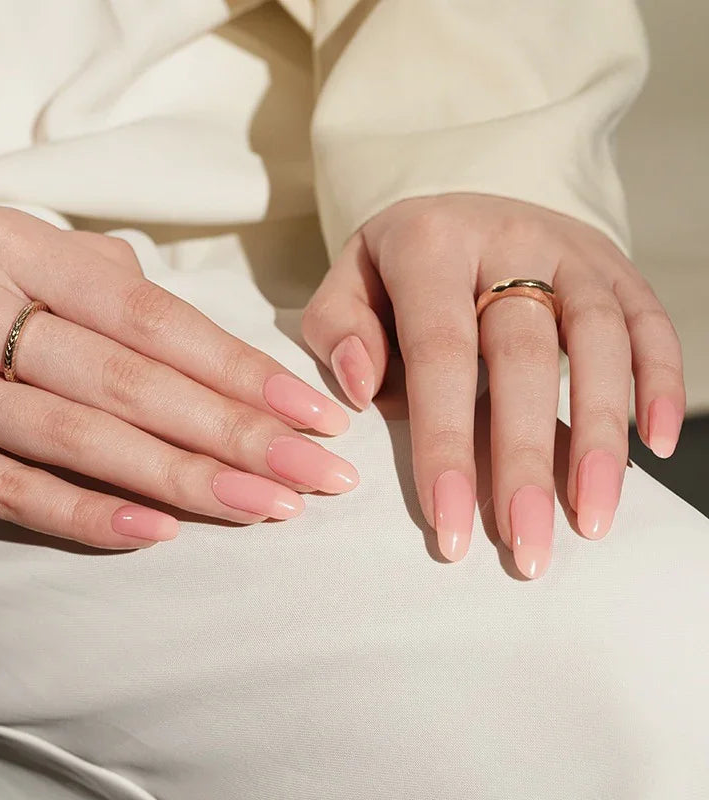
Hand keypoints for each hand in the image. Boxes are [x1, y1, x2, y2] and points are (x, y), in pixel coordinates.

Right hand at [0, 207, 357, 547]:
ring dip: (187, 480)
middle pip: (138, 385)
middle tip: (319, 474)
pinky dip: (84, 515)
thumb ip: (92, 277)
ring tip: (268, 507)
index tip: (313, 413)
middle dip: (240, 435)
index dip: (242, 372)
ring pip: (86, 440)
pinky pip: (7, 491)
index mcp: (17, 252)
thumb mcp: (2, 249)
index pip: (157, 321)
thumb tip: (176, 311)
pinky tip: (159, 533)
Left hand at [302, 194, 683, 577]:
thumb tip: (363, 390)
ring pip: (601, 341)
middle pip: (525, 356)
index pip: (440, 352)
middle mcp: (508, 238)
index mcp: (430, 245)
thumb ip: (338, 329)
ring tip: (592, 516)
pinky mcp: (613, 266)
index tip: (449, 523)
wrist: (461, 208)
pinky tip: (654, 445)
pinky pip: (650, 321)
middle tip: (526, 545)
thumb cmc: (397, 267)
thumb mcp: (348, 281)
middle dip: (526, 459)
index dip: (446, 441)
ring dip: (601, 435)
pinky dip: (661, 382)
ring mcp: (570, 250)